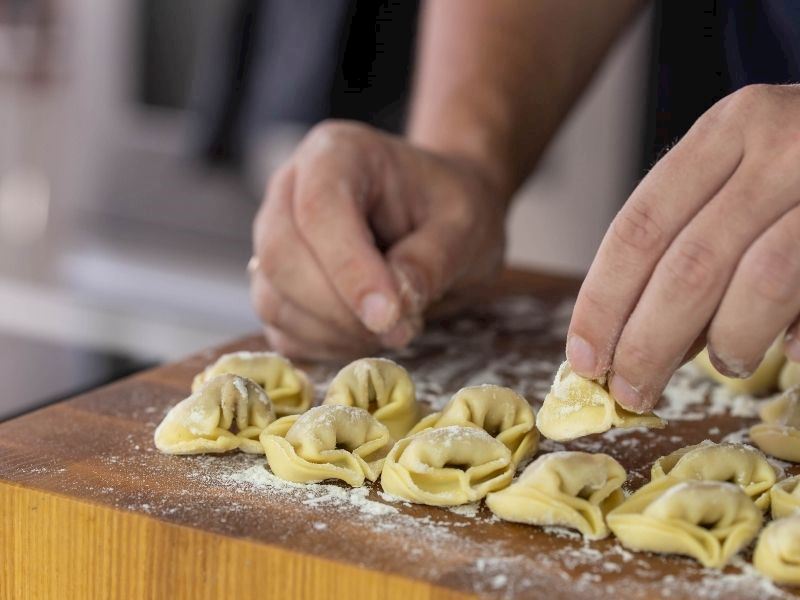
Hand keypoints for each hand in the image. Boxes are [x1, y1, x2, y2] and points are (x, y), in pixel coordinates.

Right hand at [250, 120, 507, 359]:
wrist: (441, 217)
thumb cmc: (452, 209)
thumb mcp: (465, 225)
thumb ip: (431, 261)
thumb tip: (392, 309)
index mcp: (336, 153)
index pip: (319, 210)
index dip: (348, 269)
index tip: (389, 316)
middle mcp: (291, 189)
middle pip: (280, 255)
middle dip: (337, 308)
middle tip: (399, 330)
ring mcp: (275, 237)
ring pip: (273, 298)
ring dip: (332, 332)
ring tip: (392, 330)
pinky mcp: (277, 283)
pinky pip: (281, 328)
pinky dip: (323, 346)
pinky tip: (367, 337)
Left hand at [567, 84, 799, 411]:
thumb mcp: (744, 169)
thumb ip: (690, 235)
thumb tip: (628, 339)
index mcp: (727, 130)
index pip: (641, 227)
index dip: (603, 302)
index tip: (584, 357)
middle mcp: (781, 145)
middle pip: (690, 265)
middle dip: (649, 343)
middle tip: (632, 391)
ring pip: (762, 282)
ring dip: (729, 342)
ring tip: (726, 363)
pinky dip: (797, 338)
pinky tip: (789, 350)